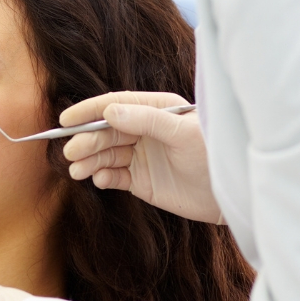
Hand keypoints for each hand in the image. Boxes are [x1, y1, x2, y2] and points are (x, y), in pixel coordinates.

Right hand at [61, 91, 220, 222]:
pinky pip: (115, 176)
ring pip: (106, 155)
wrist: (233, 194)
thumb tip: (108, 113)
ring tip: (77, 171)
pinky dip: (103, 177)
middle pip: (106, 132)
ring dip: (90, 161)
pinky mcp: (141, 180)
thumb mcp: (183, 133)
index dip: (89, 111)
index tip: (66, 120)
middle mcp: (145, 130)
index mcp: (156, 110)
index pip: (115, 105)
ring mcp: (142, 155)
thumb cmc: (214, 155)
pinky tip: (99, 180)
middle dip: (87, 142)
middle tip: (71, 153)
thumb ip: (146, 121)